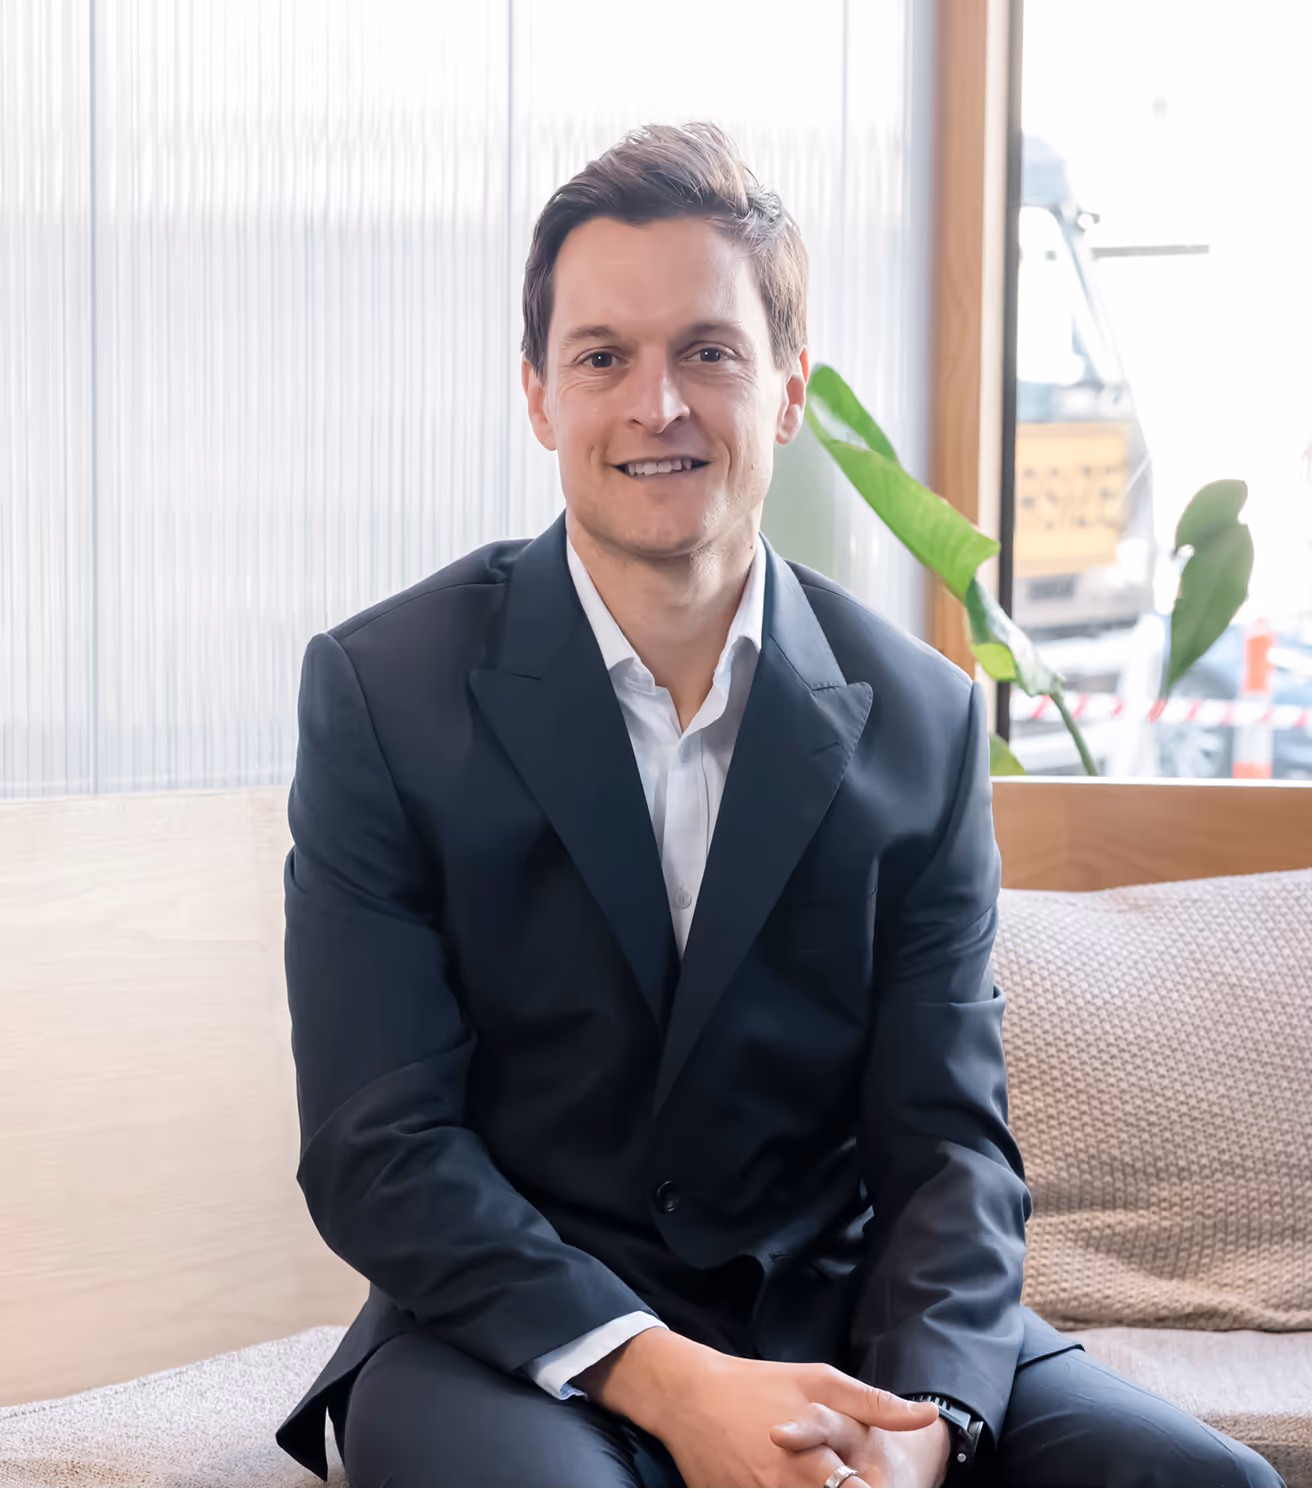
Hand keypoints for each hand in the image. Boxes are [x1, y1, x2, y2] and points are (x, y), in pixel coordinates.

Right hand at [577, 1329, 939, 1487]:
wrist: (688, 1397)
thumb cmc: (760, 1385)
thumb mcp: (819, 1381)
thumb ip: (874, 1403)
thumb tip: (926, 1416)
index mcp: (810, 1458)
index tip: (895, 1487)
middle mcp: (782, 1487)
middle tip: (854, 1480)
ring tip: (822, 1479)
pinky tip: (790, 1485)